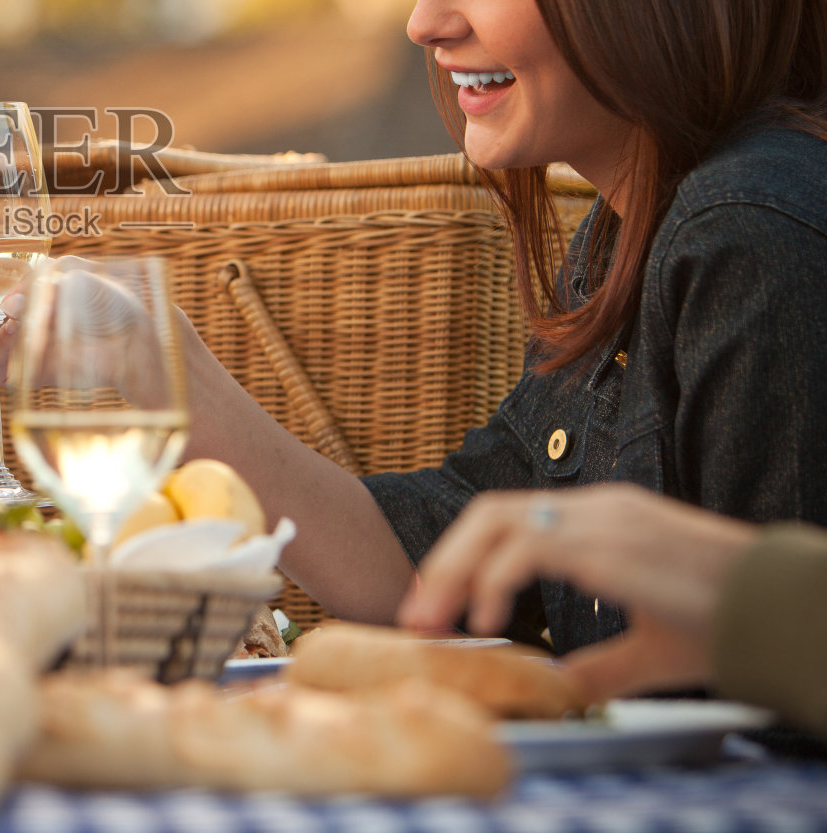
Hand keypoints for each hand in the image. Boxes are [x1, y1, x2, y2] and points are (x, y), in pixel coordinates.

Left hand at [396, 484, 756, 699]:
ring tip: (434, 620)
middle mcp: (595, 508)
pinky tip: (483, 619)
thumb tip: (559, 688)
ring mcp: (601, 517)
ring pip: (496, 519)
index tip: (436, 604)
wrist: (781, 609)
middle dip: (442, 562)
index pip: (510, 520)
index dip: (464, 558)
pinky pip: (528, 543)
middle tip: (415, 615)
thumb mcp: (652, 646)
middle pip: (489, 513)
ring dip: (453, 569)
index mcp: (601, 520)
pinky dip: (493, 578)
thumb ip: (601, 664)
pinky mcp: (609, 540)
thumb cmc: (728, 623)